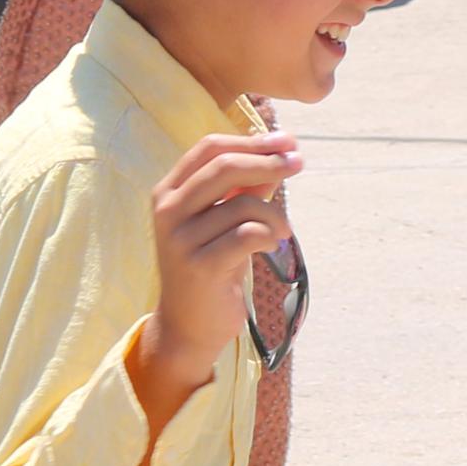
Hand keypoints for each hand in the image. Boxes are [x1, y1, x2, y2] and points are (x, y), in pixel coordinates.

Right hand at [140, 132, 299, 378]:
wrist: (188, 325)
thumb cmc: (212, 266)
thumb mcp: (225, 220)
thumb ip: (246, 187)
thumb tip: (282, 152)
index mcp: (168, 192)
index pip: (209, 147)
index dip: (251, 140)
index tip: (286, 142)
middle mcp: (167, 211)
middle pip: (224, 165)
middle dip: (268, 161)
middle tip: (299, 163)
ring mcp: (181, 239)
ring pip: (243, 204)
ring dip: (275, 215)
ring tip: (282, 231)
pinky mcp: (200, 266)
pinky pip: (248, 234)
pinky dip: (270, 235)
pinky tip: (272, 246)